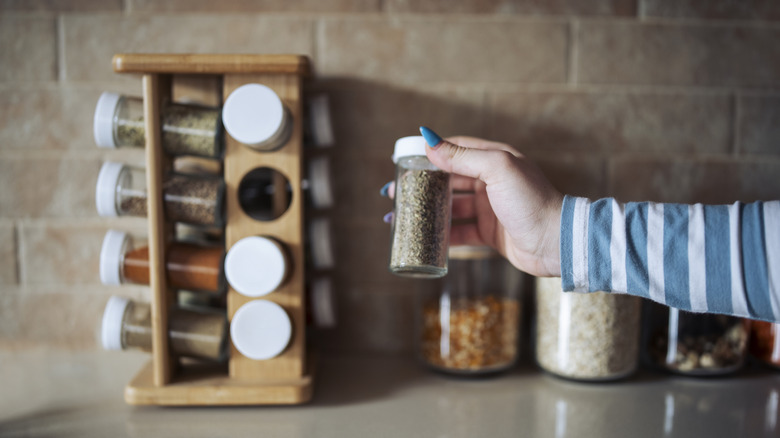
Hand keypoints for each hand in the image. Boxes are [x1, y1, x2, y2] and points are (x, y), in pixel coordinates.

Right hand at [384, 128, 562, 276]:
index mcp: (495, 159)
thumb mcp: (498, 170)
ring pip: (451, 207)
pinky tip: (422, 237)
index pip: (455, 148)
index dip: (429, 153)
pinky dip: (441, 235)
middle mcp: (491, 182)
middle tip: (394, 192)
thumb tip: (429, 142)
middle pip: (448, 179)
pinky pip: (460, 232)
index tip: (404, 160)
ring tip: (400, 216)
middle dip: (421, 185)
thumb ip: (463, 156)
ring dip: (427, 211)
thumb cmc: (532, 201)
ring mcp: (490, 208)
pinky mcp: (490, 233)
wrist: (557, 242)